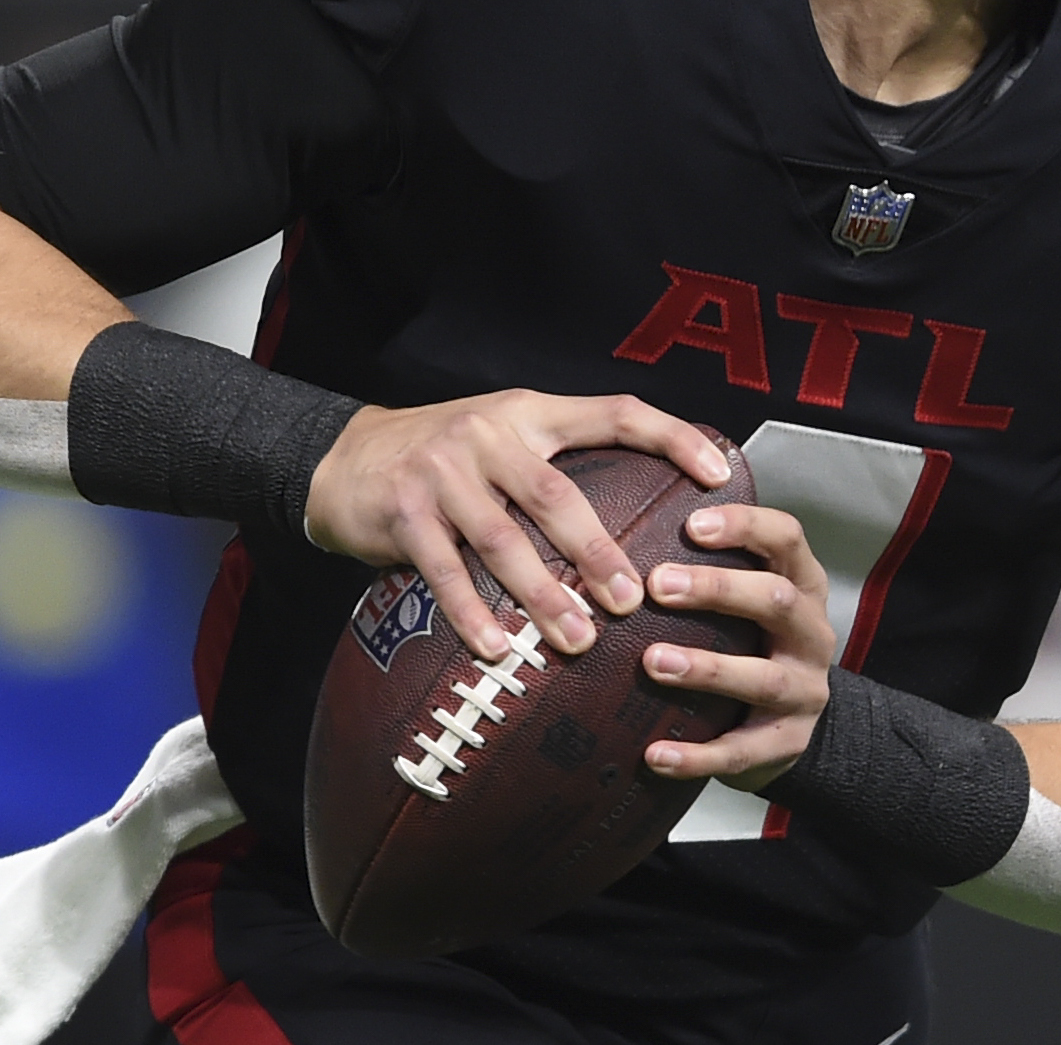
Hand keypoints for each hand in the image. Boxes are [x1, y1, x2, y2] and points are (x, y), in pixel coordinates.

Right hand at [303, 389, 732, 663]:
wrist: (340, 457)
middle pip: (558, 494)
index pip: (615, 412)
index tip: (720, 476)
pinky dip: (471, 613)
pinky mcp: (403, 511)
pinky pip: (444, 570)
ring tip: (576, 639)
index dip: (672, 437)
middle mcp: (490, 433)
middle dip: (599, 552)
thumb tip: (641, 524)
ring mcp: (443, 471)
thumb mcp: (501, 439)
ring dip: (542, 594)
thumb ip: (557, 467)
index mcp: (530, 412)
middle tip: (633, 599)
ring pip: (504, 539)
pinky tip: (497, 648)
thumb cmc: (440, 459)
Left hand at [639, 503, 834, 791]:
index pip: (787, 537)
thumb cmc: (751, 641)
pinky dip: (698, 756)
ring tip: (653, 661)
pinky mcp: (788, 743)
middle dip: (718, 590)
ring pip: (763, 678)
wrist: (788, 723)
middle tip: (658, 585)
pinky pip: (743, 751)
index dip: (745, 526)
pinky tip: (654, 756)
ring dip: (707, 668)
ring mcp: (806, 691)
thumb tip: (624, 522)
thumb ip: (710, 564)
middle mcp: (812, 633)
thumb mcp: (747, 599)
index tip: (692, 524)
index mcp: (802, 584)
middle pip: (777, 600)